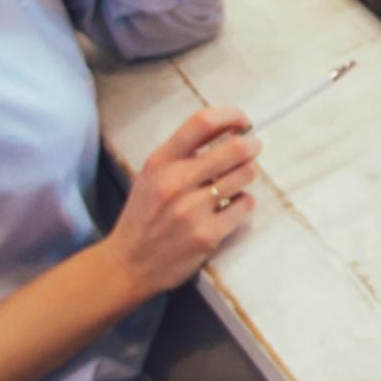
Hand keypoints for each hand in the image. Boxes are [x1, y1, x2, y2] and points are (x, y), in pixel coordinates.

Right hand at [106, 107, 256, 295]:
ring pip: (246, 174)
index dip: (231, 116)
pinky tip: (229, 207)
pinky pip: (245, 204)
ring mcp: (193, 210)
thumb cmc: (144, 216)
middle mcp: (176, 182)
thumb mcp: (151, 175)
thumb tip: (228, 129)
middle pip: (235, 148)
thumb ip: (183, 153)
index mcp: (160, 162)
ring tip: (235, 181)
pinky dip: (243, 202)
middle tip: (252, 148)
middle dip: (251, 145)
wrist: (128, 264)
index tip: (242, 121)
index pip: (203, 122)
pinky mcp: (208, 234)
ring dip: (247, 174)